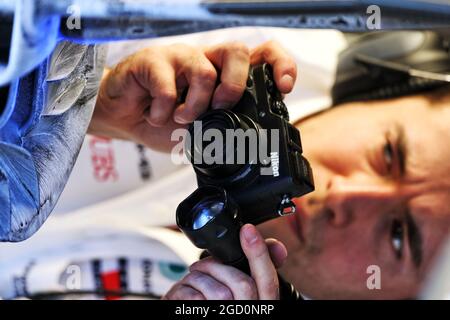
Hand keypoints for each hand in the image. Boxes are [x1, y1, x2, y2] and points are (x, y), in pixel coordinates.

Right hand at [89, 41, 296, 151]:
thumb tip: (250, 143)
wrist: (126, 118)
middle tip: (218, 109)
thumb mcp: (203, 130)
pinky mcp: (152, 61)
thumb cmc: (166, 121)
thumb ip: (224, 127)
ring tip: (181, 118)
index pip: (262, 54)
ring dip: (195, 105)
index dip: (279, 65)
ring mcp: (179, 58)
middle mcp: (205, 60)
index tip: (283, 87)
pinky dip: (163, 110)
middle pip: (237, 51)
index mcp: (223, 74)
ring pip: (204, 70)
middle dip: (233, 88)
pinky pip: (167, 84)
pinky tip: (156, 116)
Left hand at [162, 224, 287, 299]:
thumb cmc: (227, 306)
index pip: (269, 282)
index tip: (248, 230)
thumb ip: (260, 269)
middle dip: (218, 266)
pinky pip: (197, 303)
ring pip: (220, 294)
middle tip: (200, 264)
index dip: (260, 254)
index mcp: (263, 306)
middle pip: (243, 285)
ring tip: (192, 278)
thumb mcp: (248, 292)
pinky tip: (183, 293)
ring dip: (200, 278)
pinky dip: (186, 292)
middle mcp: (249, 316)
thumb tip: (277, 246)